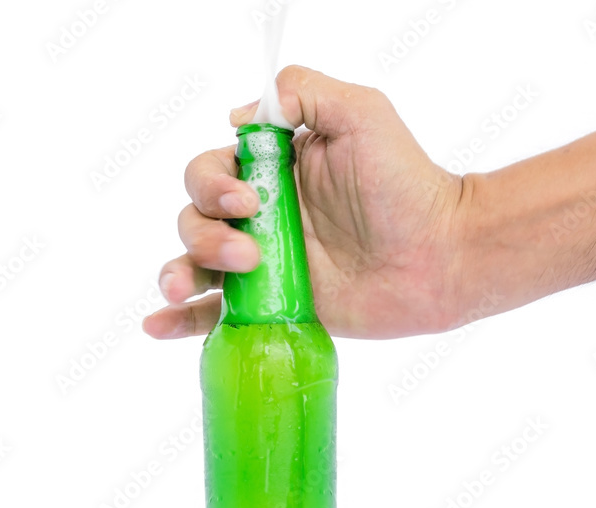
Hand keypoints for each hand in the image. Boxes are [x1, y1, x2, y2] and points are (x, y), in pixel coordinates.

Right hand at [142, 65, 471, 339]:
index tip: (248, 202)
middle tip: (249, 255)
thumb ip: (303, 95)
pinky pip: (212, 314)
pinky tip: (156, 325)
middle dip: (204, 235)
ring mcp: (263, 264)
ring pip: (192, 262)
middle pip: (192, 216)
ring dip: (179, 272)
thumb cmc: (405, 184)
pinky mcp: (270, 306)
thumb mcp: (362, 113)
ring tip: (185, 289)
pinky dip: (177, 321)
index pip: (210, 170)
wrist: (440, 257)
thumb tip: (238, 117)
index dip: (212, 186)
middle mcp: (260, 215)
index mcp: (273, 170)